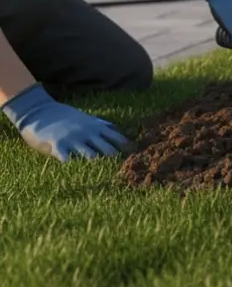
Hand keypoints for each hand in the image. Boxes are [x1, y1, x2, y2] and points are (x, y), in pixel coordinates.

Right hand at [2, 83, 128, 161]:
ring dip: (96, 164)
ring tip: (103, 175)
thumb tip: (117, 130)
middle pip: (107, 149)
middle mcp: (87, 134)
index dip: (126, 148)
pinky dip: (70, 163)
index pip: (117, 138)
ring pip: (90, 154)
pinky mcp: (56, 144)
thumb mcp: (87, 118)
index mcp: (96, 128)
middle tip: (123, 173)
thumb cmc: (65, 117)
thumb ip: (101, 125)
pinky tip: (74, 169)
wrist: (40, 111)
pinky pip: (65, 155)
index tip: (137, 158)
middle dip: (115, 160)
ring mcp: (73, 139)